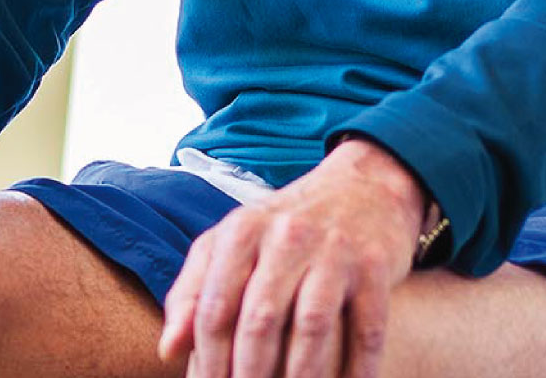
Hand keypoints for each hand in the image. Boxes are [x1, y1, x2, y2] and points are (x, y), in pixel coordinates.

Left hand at [159, 139, 429, 377]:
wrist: (365, 187)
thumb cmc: (286, 228)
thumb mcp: (232, 244)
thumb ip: (193, 291)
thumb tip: (168, 350)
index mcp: (242, 232)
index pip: (215, 308)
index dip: (209, 361)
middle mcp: (287, 236)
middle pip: (260, 320)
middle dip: (250, 375)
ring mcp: (335, 250)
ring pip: (311, 326)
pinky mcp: (377, 266)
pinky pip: (366, 329)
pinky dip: (357, 369)